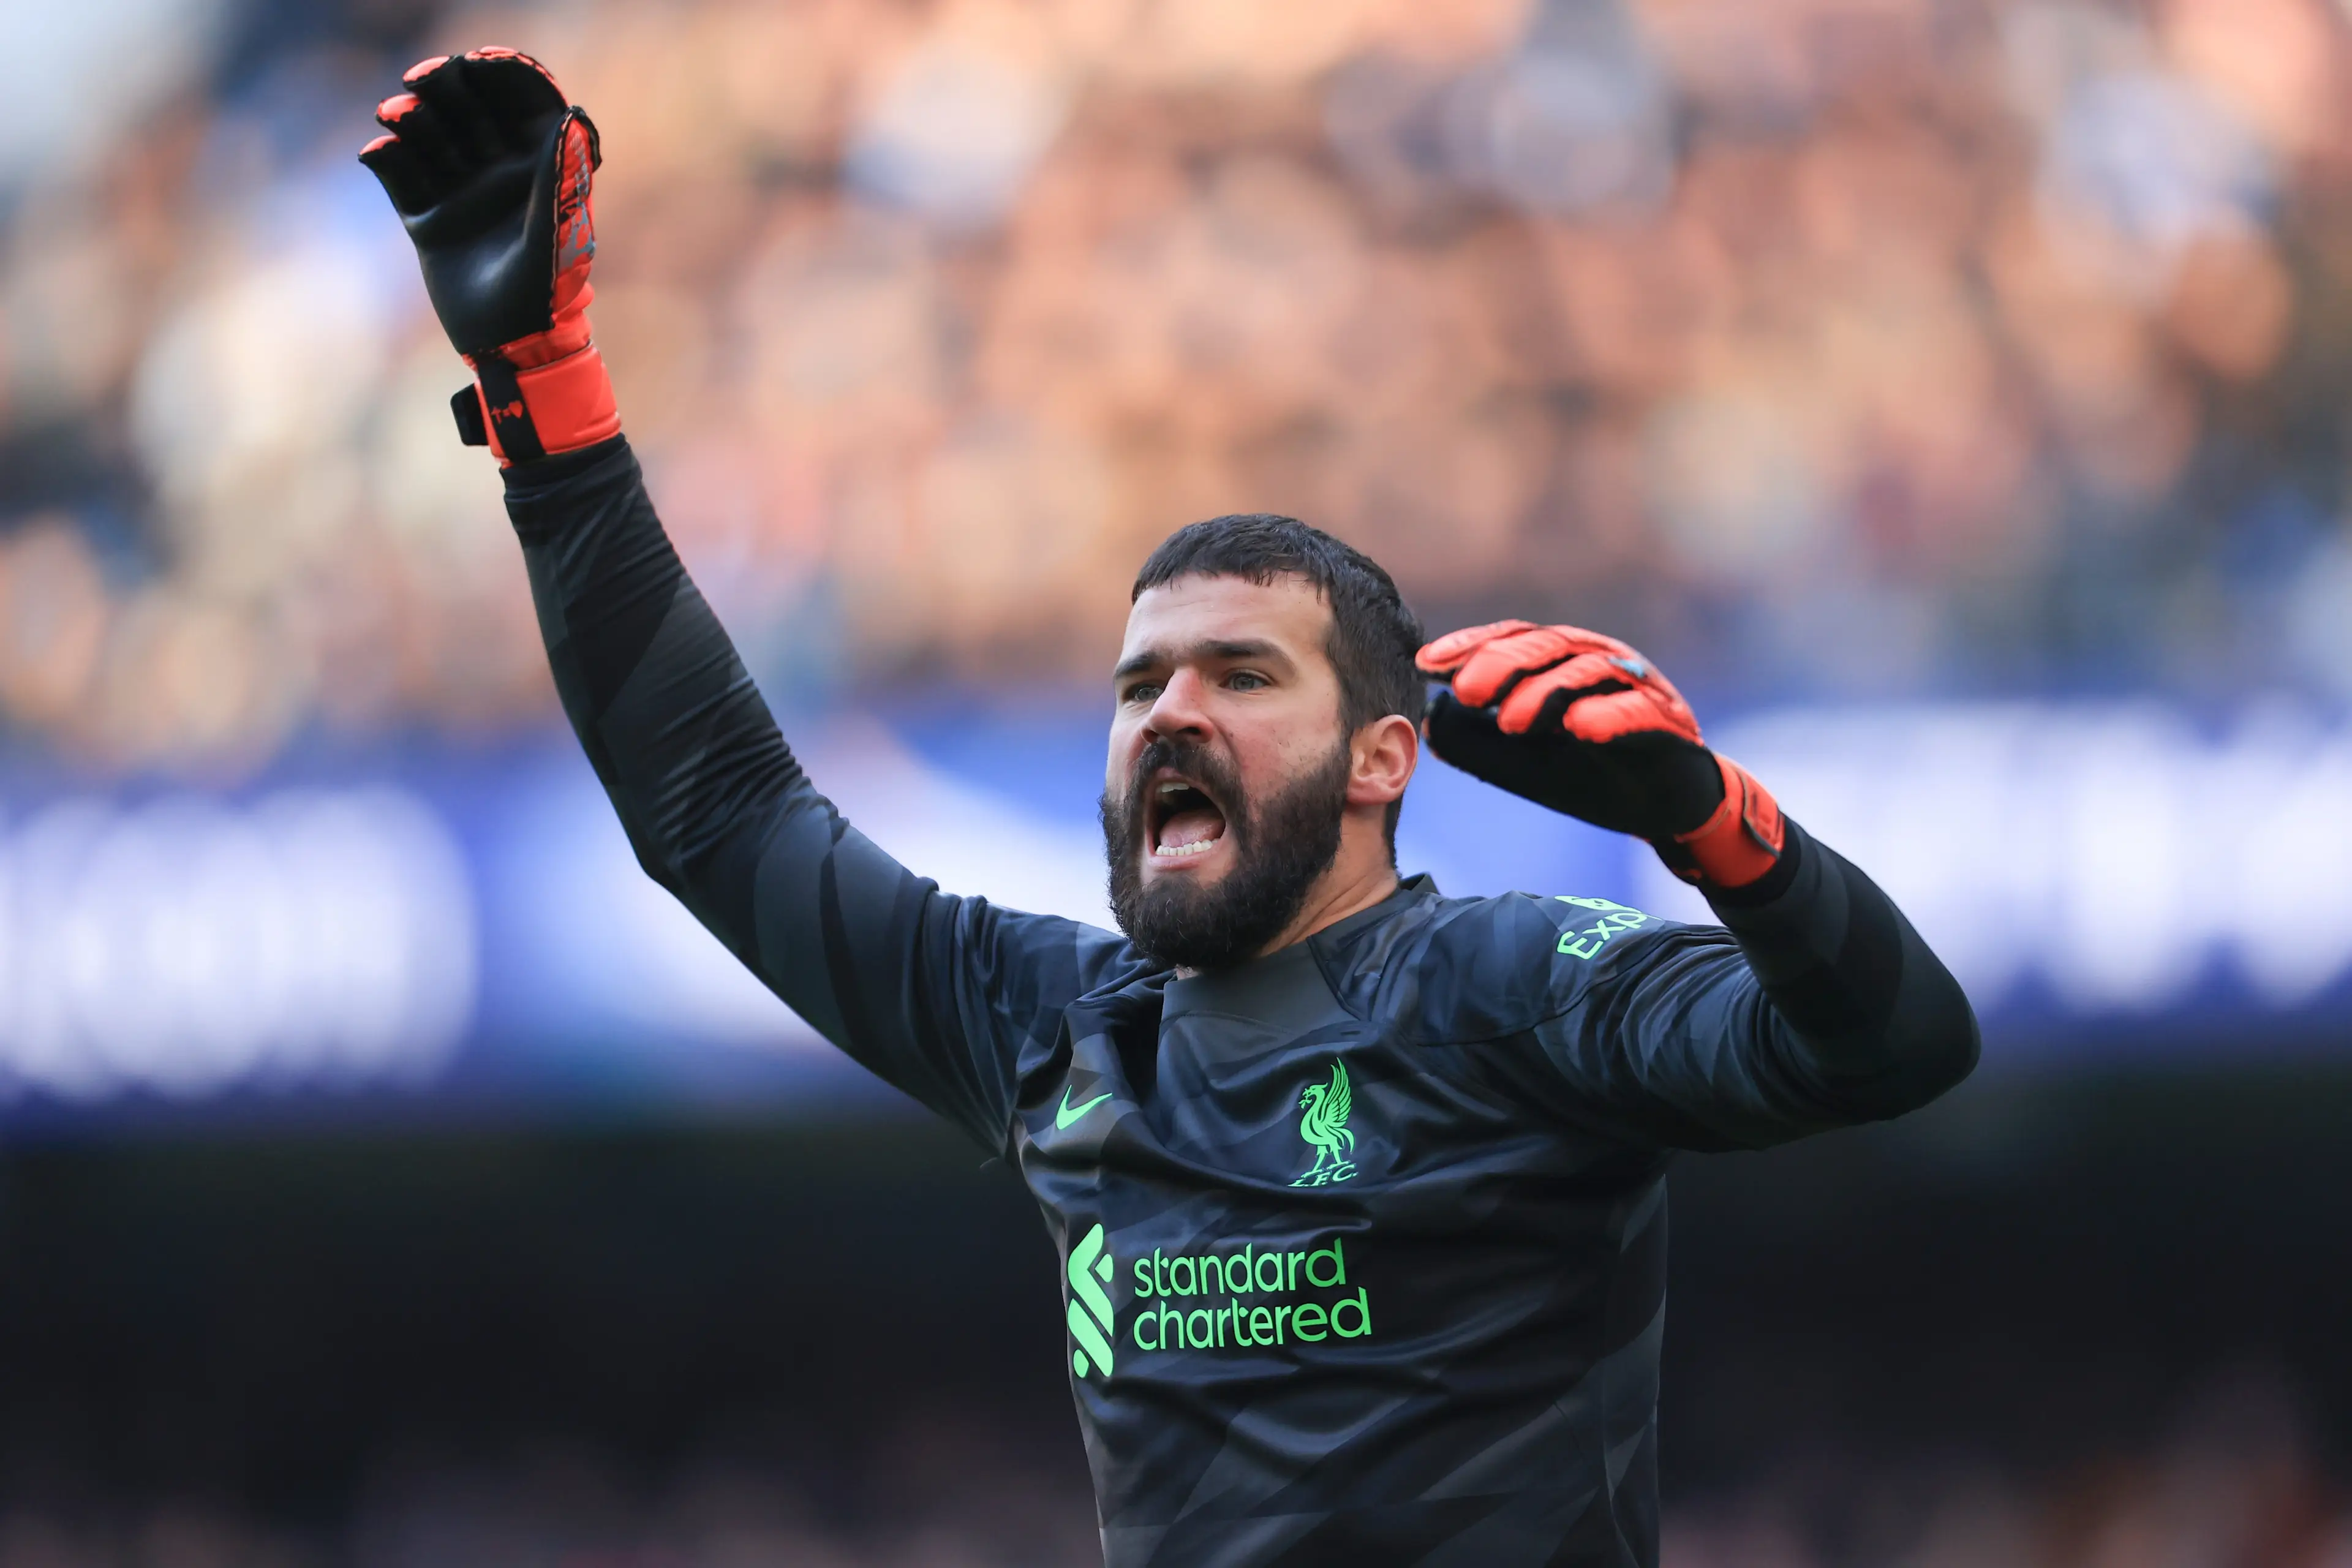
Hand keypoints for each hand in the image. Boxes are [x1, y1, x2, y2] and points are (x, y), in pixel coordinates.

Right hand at [359, 49, 618, 463]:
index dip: (501, 75)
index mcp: (537, 167)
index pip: (519, 102)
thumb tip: (572, 117)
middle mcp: (497, 173)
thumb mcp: (552, 234)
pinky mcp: (425, 219)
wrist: (509, 349)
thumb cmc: (546, 295)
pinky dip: (387, 158)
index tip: (476, 61)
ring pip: (428, 136)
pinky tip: (378, 151)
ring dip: (411, 118)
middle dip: (444, 87)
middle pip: (467, 109)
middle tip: (422, 80)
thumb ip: (557, 178)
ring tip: (397, 113)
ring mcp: (459, 193)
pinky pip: (399, 175)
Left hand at [1415, 621, 1784, 887]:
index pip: (1510, 640)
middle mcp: (1596, 661)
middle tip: (1467, 693)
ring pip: (1587, 670)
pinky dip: (1608, 714)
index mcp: (1559, 663)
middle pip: (1544, 646)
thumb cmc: (1591, 774)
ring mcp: (1634, 684)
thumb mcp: (1523, 764)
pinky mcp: (1667, 718)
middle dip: (1502, 666)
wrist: (1664, 806)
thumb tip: (1428, 721)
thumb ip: (1478, 745)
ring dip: (1546, 691)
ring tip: (1510, 720)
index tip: (1427, 665)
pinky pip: (1638, 707)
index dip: (1469, 646)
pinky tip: (1578, 728)